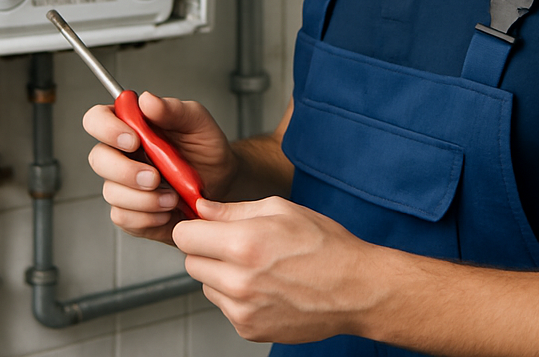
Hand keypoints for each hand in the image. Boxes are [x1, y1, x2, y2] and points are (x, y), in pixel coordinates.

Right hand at [83, 92, 237, 244]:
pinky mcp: (129, 211)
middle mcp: (122, 153)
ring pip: (111, 192)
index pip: (97, 119)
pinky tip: (166, 210)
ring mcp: (122, 184)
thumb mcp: (198, 122)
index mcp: (132, 124)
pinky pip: (123, 217)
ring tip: (172, 196)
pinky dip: (147, 217)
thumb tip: (146, 100)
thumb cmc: (206, 148)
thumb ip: (173, 109)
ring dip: (144, 198)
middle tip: (155, 176)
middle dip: (125, 171)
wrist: (222, 183)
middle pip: (98, 159)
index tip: (134, 138)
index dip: (106, 128)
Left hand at [173, 196, 373, 343]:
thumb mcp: (279, 210)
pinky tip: (265, 286)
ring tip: (256, 266)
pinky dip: (236, 296)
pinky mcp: (249, 331)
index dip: (194, 227)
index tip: (203, 226)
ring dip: (220, 274)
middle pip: (191, 263)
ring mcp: (242, 311)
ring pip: (206, 286)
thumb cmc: (323, 244)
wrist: (354, 289)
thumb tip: (201, 208)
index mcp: (244, 244)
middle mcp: (238, 281)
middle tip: (236, 243)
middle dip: (206, 250)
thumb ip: (232, 210)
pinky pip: (225, 307)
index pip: (185, 237)